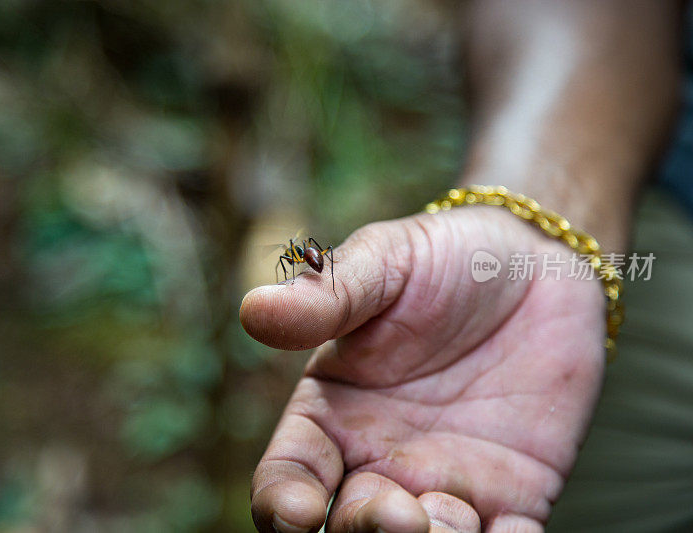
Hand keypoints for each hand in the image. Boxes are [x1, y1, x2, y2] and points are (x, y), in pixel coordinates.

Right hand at [241, 207, 605, 531]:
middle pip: (350, 528)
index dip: (282, 505)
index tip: (299, 513)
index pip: (289, 476)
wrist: (535, 263)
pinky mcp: (512, 495)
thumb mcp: (382, 262)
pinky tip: (511, 530)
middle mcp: (380, 459)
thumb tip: (253, 310)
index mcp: (333, 412)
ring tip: (453, 517)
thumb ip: (325, 297)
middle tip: (400, 516)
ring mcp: (445, 482)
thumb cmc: (444, 256)